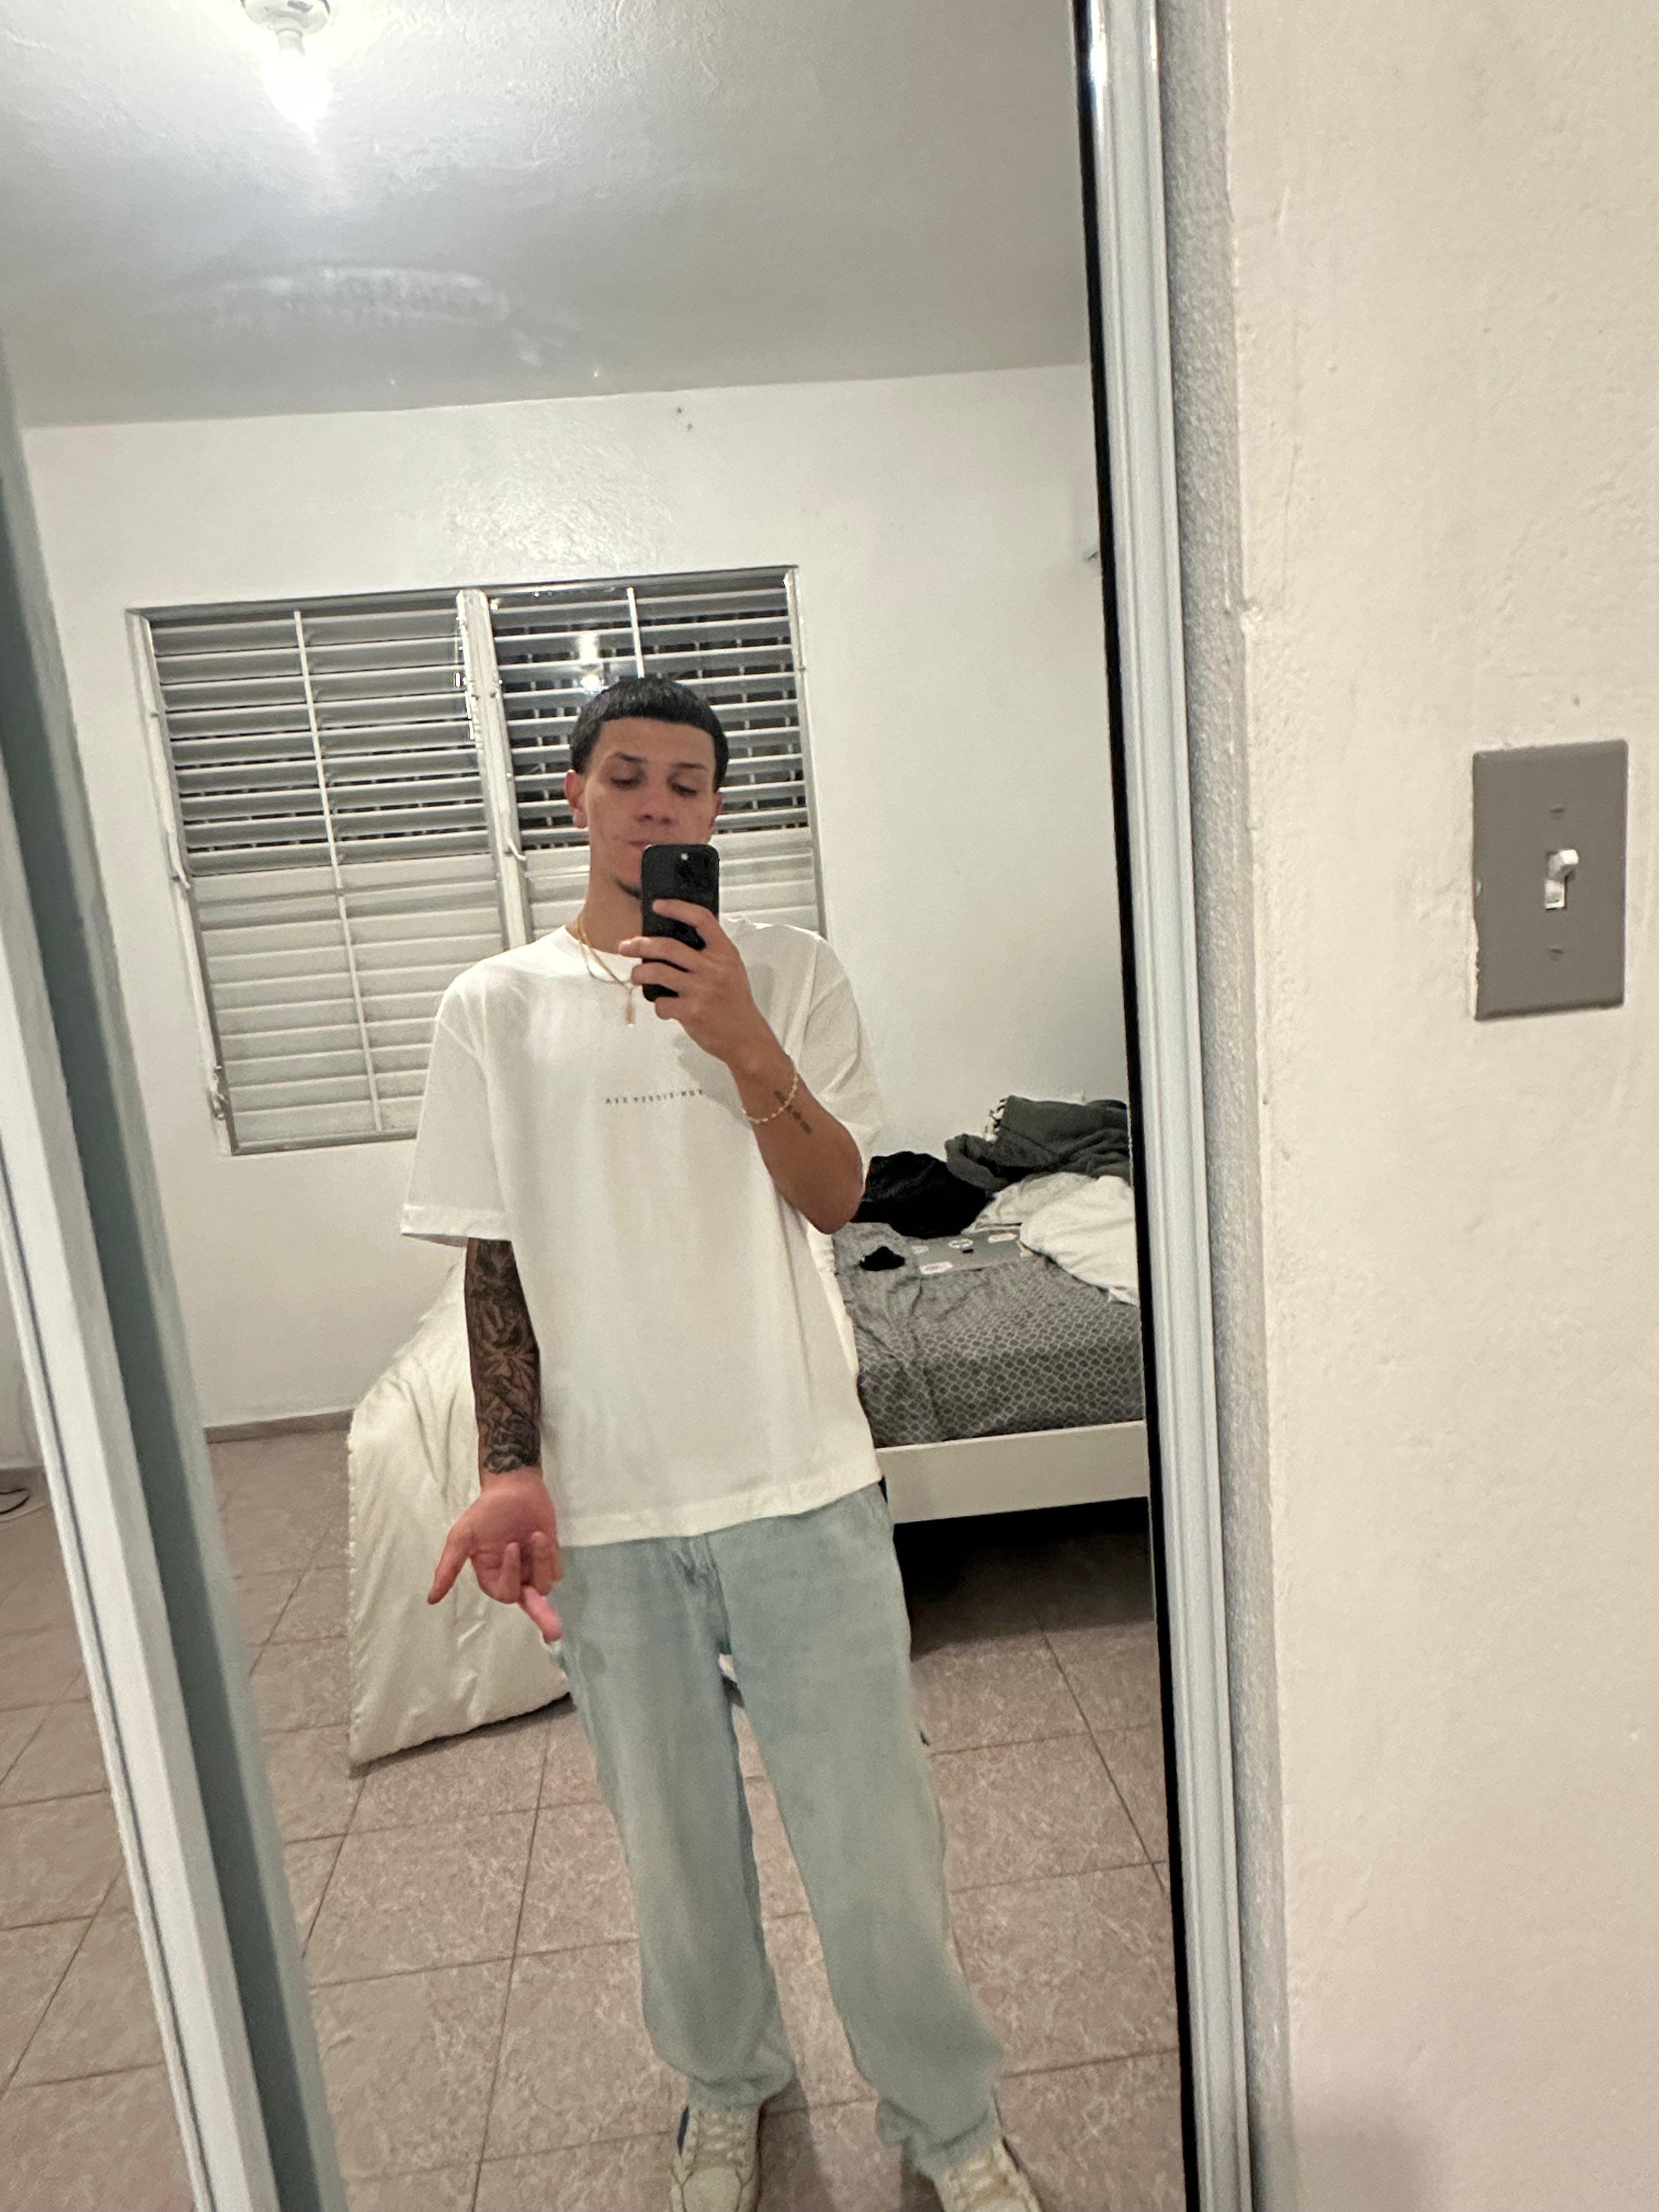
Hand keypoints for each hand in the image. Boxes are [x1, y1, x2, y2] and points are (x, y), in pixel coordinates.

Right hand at [428, 1468, 562, 1639]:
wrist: (514, 1487)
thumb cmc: (486, 1511)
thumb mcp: (462, 1536)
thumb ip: (449, 1567)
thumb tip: (431, 1599)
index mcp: (491, 1576)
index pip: (504, 1593)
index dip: (510, 1576)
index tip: (512, 1547)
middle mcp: (513, 1576)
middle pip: (529, 1604)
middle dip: (541, 1616)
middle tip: (555, 1633)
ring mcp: (532, 1567)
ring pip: (544, 1584)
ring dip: (543, 1561)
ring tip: (535, 1535)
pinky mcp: (548, 1556)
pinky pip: (556, 1569)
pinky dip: (550, 1554)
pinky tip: (540, 1534)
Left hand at [620, 903, 773, 1070]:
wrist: (746, 1039)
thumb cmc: (735, 1004)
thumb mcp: (731, 970)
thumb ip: (710, 954)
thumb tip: (673, 942)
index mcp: (725, 953)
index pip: (701, 920)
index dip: (677, 908)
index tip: (657, 905)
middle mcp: (714, 968)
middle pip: (668, 946)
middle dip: (640, 945)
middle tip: (625, 946)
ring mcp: (702, 990)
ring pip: (657, 973)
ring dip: (639, 974)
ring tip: (635, 976)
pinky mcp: (692, 1011)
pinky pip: (661, 1003)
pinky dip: (658, 1006)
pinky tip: (664, 1008)